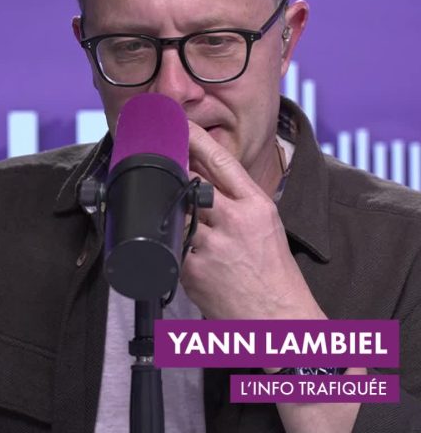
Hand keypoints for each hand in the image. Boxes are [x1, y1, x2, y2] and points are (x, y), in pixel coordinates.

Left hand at [180, 121, 325, 320]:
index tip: (177, 123)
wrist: (279, 321)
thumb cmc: (273, 274)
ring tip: (190, 228)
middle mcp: (234, 220)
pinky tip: (193, 261)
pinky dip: (174, 250)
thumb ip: (236, 201)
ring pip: (176, 213)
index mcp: (256, 206)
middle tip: (164, 169)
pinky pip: (172, 247)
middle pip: (189, 181)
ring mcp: (211, 245)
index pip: (220, 161)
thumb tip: (203, 177)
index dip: (194, 138)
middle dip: (175, 175)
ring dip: (174, 216)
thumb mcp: (265, 227)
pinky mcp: (192, 269)